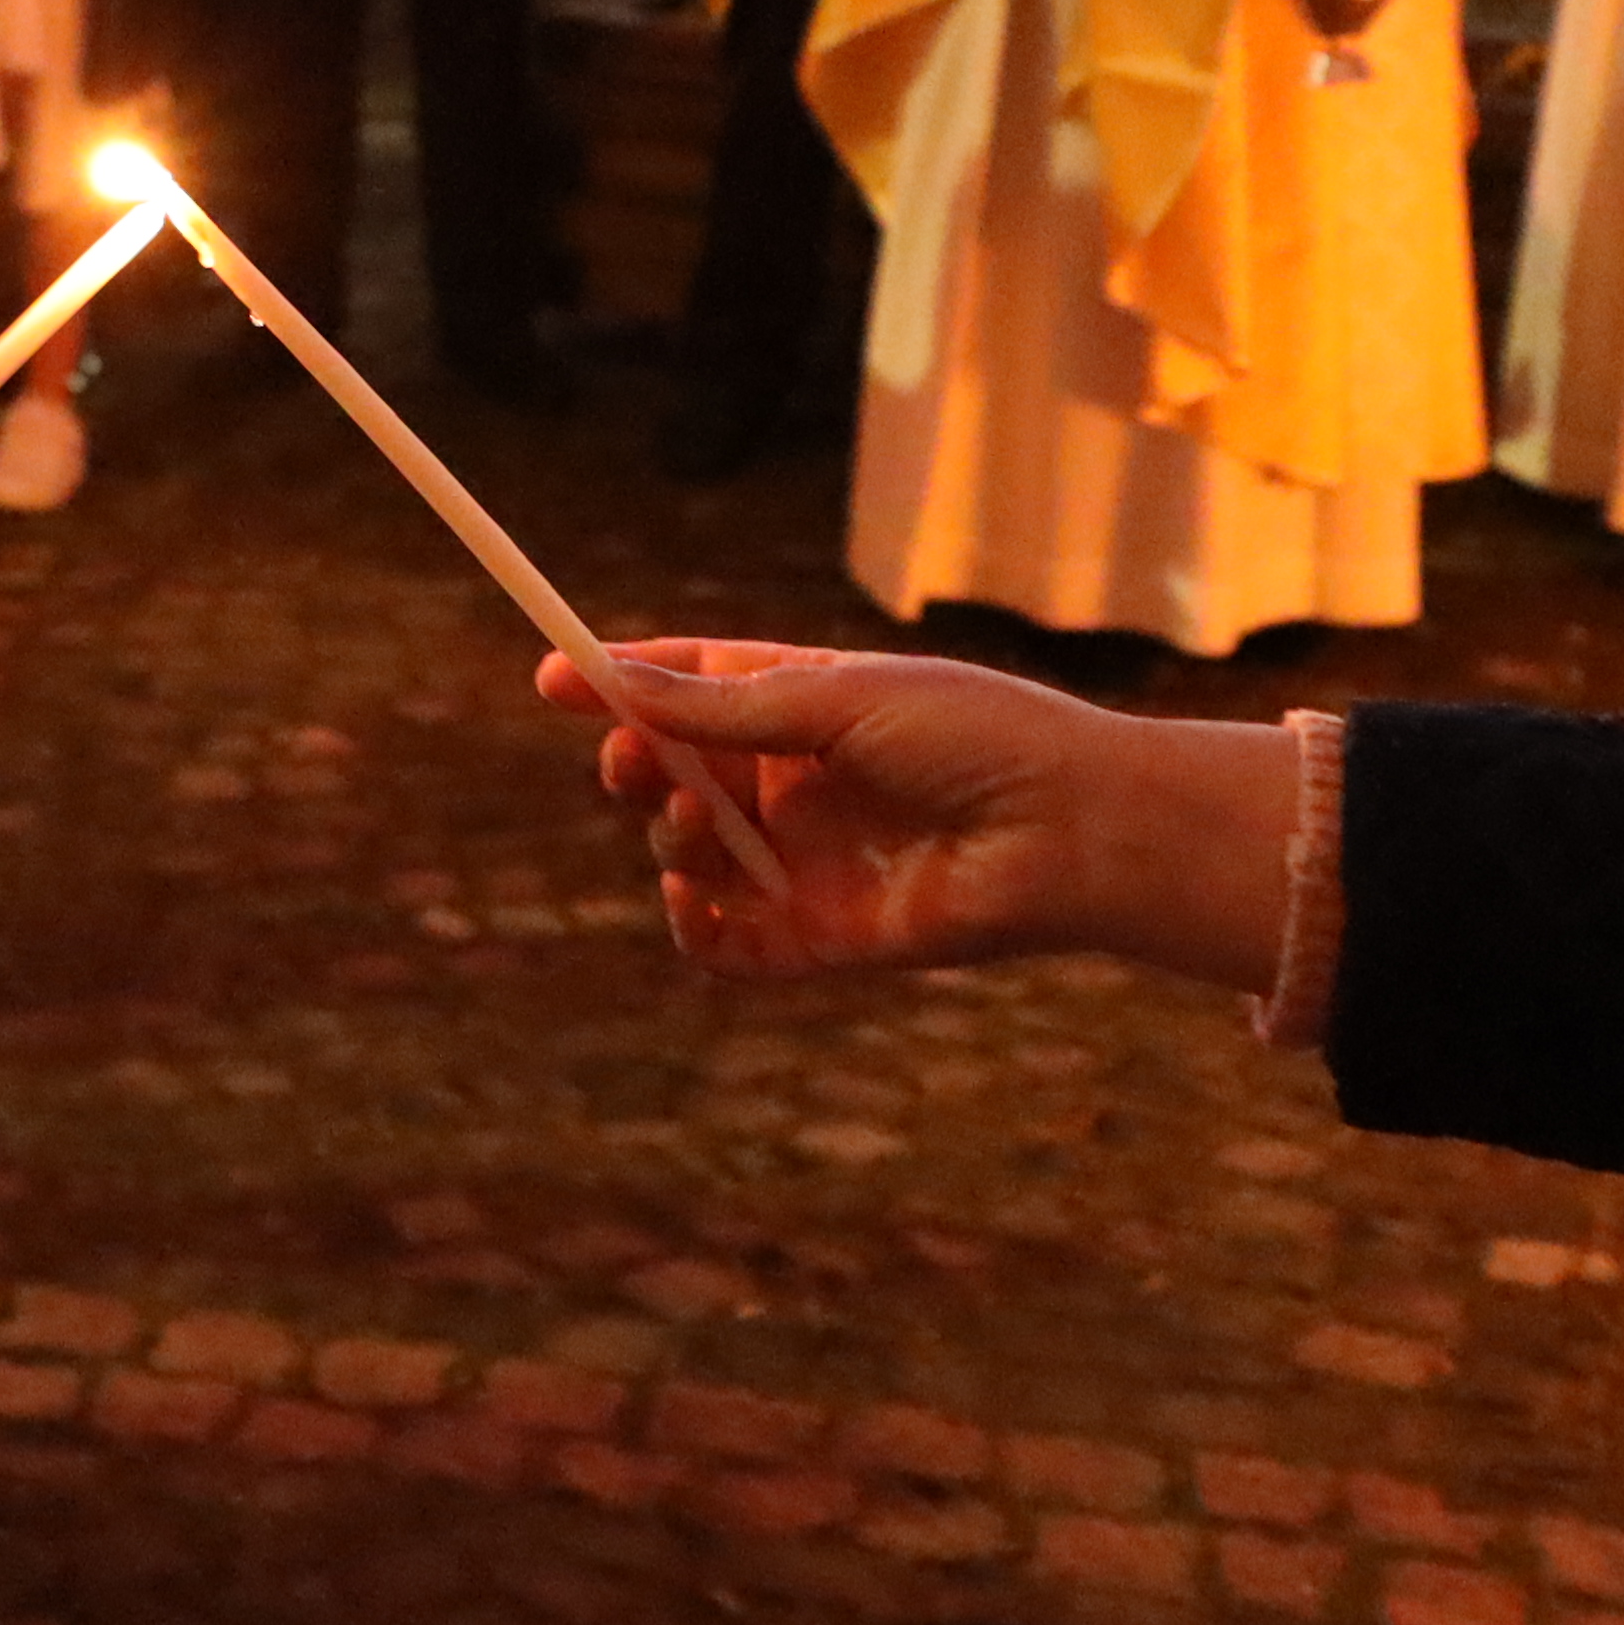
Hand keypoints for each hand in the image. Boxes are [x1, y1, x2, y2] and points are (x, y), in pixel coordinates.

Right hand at [530, 638, 1300, 991]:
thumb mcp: (838, 698)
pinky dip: (691, 926)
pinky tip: (691, 899)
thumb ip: (723, 705)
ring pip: (689, 853)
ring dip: (672, 838)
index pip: (692, 686)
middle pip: (675, 773)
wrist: (1072, 832)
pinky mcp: (819, 937)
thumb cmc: (976, 738)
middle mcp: (799, 783)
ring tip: (701, 826)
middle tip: (630, 762)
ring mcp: (805, 861)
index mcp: (808, 705)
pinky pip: (723, 944)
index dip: (620, 683)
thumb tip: (613, 682)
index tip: (551, 680)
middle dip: (637, 766)